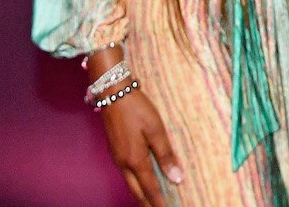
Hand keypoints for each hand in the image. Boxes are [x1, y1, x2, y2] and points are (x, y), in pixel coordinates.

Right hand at [99, 89, 183, 206]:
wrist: (113, 93)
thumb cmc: (136, 109)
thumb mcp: (156, 129)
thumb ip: (166, 155)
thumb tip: (176, 178)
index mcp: (135, 160)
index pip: (150, 189)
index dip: (159, 203)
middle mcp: (123, 163)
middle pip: (137, 191)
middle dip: (148, 203)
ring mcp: (117, 157)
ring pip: (130, 183)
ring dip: (142, 194)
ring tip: (153, 201)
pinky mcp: (115, 150)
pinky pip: (126, 174)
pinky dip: (136, 182)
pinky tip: (142, 181)